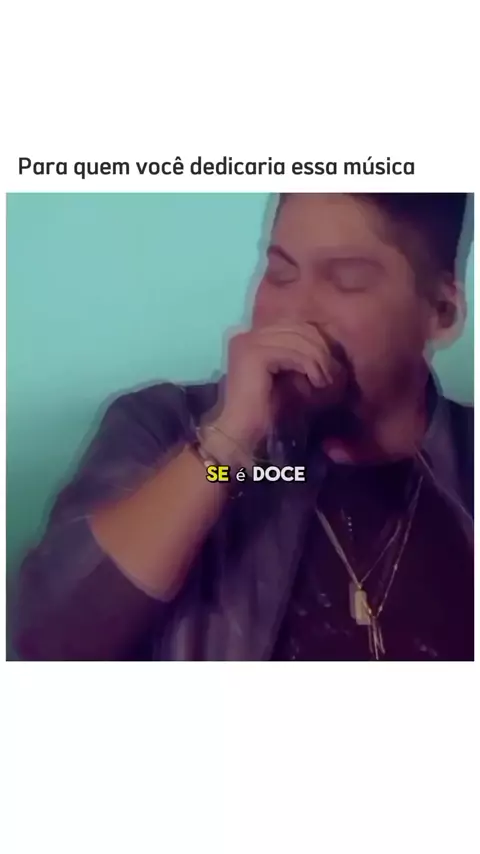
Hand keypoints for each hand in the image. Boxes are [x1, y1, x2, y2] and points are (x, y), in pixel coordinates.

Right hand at [209, 323, 346, 450]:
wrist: (243, 435)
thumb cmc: (269, 412)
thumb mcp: (292, 378)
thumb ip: (304, 359)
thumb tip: (332, 348)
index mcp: (255, 337)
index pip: (295, 325)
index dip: (319, 341)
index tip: (333, 365)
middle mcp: (248, 333)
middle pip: (299, 327)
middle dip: (322, 349)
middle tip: (335, 374)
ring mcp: (248, 341)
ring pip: (299, 337)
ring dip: (319, 359)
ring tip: (327, 381)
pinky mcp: (254, 353)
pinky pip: (293, 351)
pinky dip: (310, 365)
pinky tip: (317, 382)